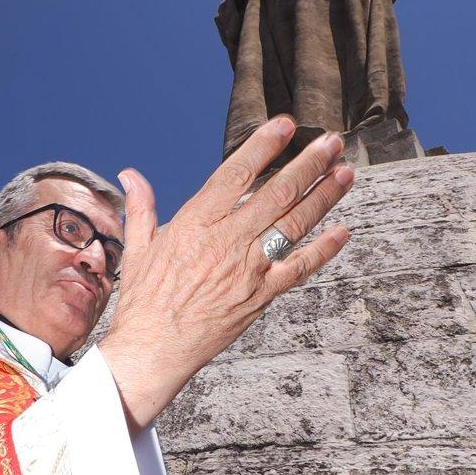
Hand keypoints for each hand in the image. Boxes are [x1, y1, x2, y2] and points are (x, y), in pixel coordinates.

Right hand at [99, 117, 354, 430]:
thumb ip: (141, 207)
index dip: (264, 145)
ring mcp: (248, 268)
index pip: (237, 173)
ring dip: (323, 196)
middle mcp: (227, 240)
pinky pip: (299, 268)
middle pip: (277, 193)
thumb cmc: (143, 302)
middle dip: (308, 164)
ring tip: (345, 174)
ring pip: (294, 224)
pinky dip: (324, 250)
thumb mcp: (138, 248)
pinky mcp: (261, 296)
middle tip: (332, 142)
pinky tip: (342, 231)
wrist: (153, 349)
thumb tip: (130, 174)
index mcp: (196, 222)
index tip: (285, 124)